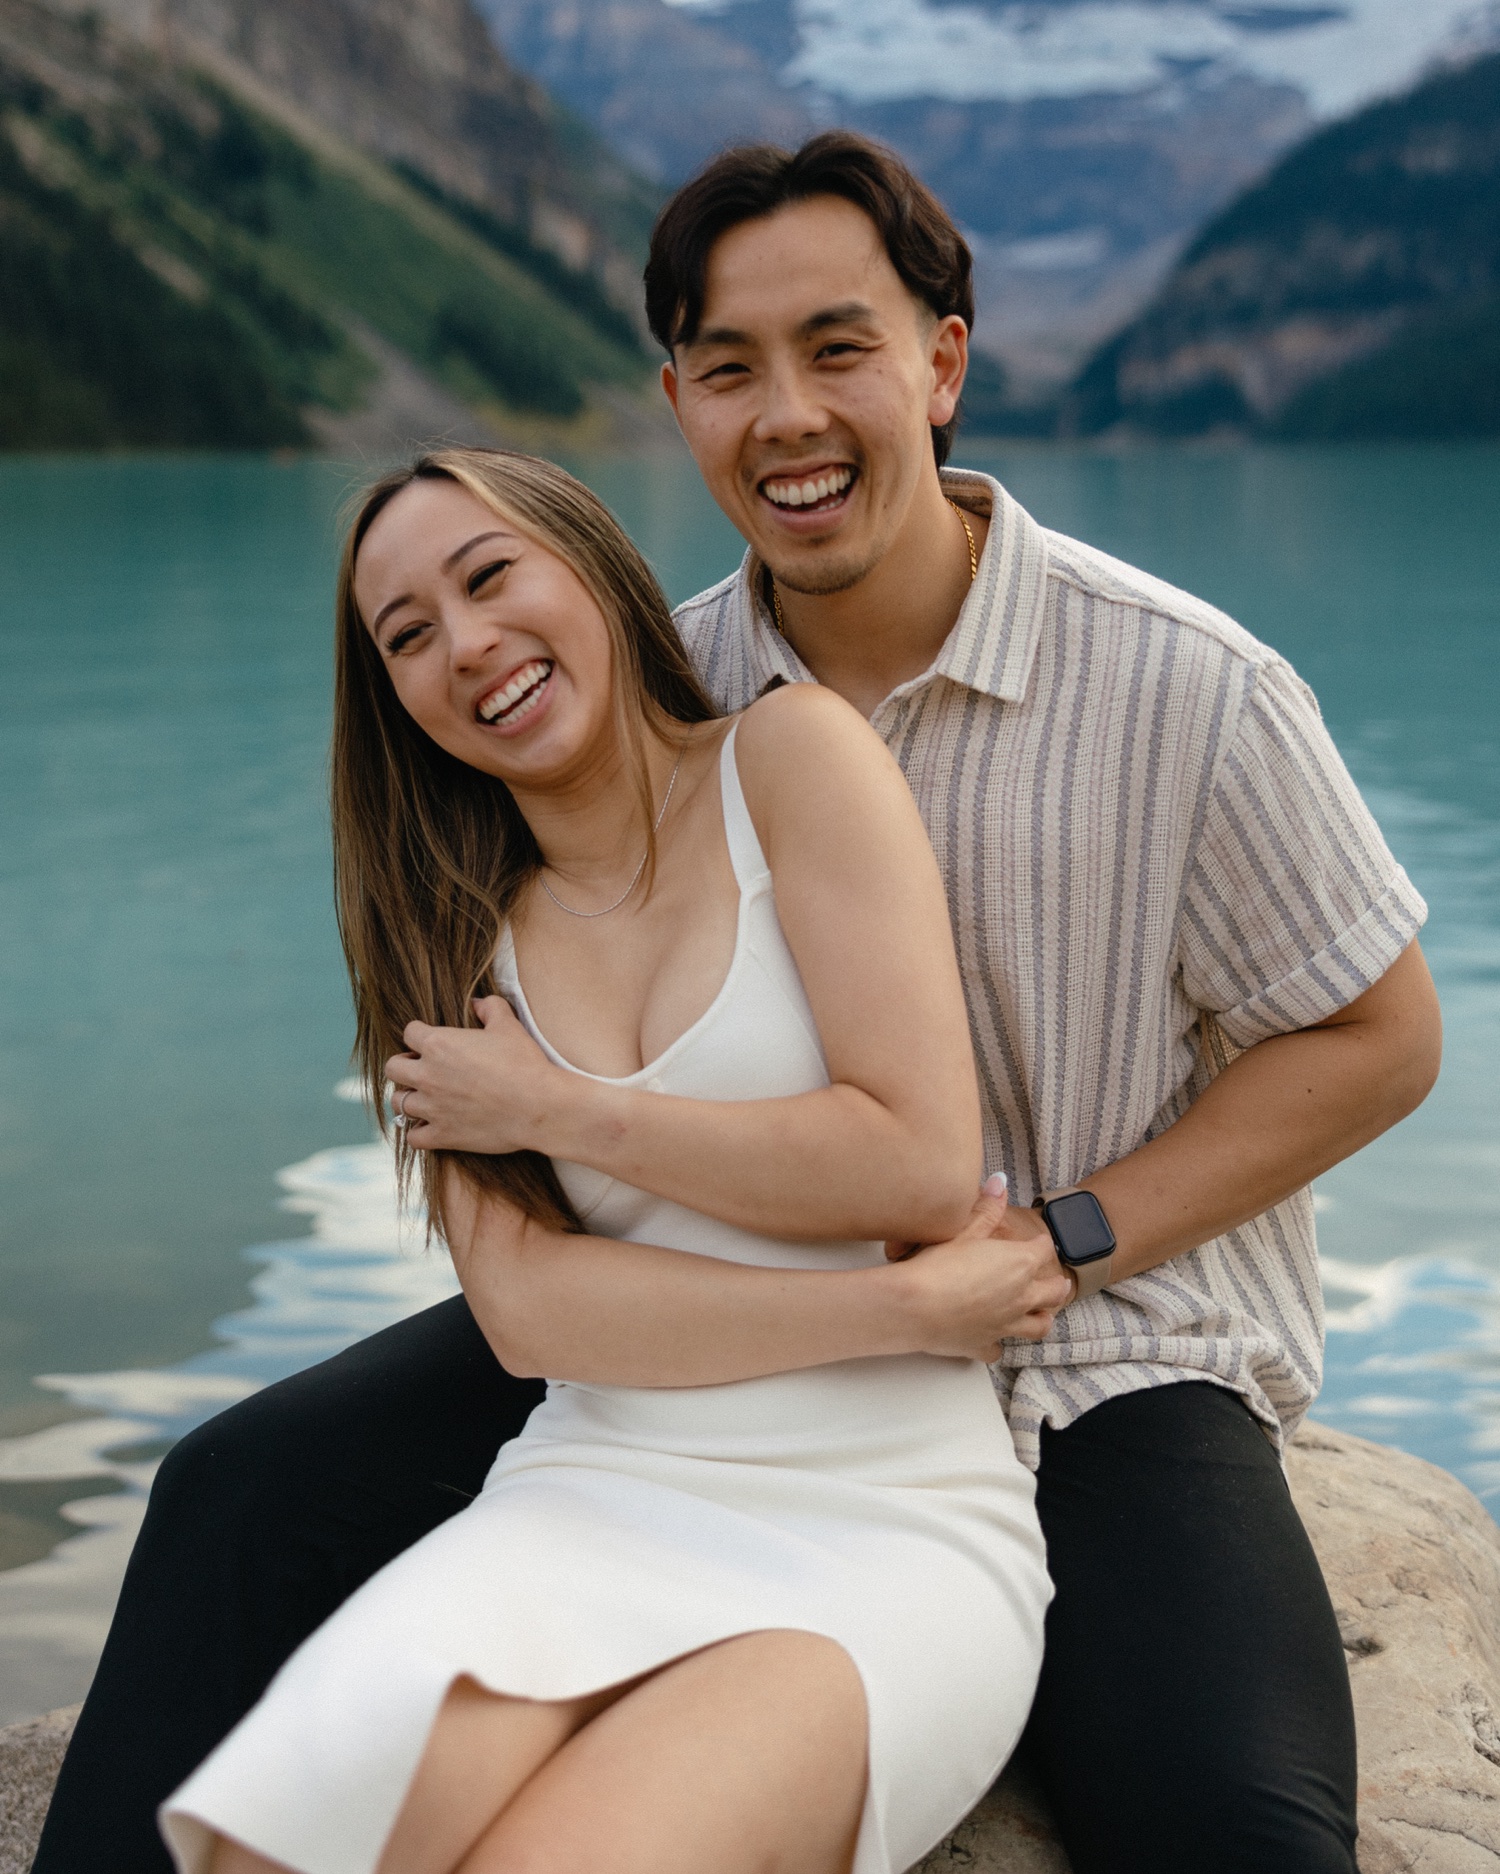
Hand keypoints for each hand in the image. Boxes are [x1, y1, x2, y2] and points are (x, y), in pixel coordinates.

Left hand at [386, 996, 566, 1154]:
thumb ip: (490, 1008)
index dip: (420, 1035)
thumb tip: (478, 1003)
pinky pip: (413, 1137)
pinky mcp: (442, 1135)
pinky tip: (431, 1126)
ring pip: (398, 1103)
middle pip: (392, 1068)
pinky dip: (418, 1131)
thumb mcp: (508, 1025)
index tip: (431, 1041)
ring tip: (426, 1098)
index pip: (409, 1033)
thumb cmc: (523, 1062)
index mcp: (438, 1044)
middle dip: (405, 1066)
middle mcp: (427, 1075)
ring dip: (410, 1098)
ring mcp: (432, 1108)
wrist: (538, 1105)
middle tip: (423, 1069)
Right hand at [894, 1174, 1072, 1358]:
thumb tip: (1001, 1182)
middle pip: (1053, 1291)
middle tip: (1059, 1282)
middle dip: (1057, 1284)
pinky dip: (998, 1344)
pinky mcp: (983, 1345)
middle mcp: (1020, 1297)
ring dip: (1042, 1317)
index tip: (1039, 1242)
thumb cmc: (938, 1266)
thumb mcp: (962, 1229)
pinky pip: (998, 1349)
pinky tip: (992, 1339)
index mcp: (1019, 1264)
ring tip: (1042, 1313)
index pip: (1043, 1249)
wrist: (913, 1307)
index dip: (1041, 1243)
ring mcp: (1004, 1325)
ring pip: (1038, 1325)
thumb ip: (986, 1208)